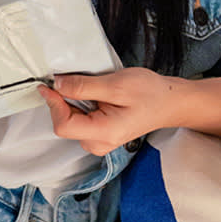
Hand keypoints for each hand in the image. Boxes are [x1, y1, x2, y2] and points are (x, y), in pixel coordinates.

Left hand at [40, 66, 220, 148]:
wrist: (172, 101)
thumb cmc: (149, 92)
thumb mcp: (117, 85)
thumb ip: (85, 86)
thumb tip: (56, 84)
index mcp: (103, 134)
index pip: (63, 124)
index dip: (53, 103)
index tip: (48, 83)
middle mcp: (98, 143)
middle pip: (65, 123)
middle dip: (62, 101)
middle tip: (72, 78)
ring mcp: (99, 141)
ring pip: (70, 121)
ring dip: (71, 101)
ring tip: (87, 84)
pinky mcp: (101, 133)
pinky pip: (80, 119)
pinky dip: (79, 104)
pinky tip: (91, 92)